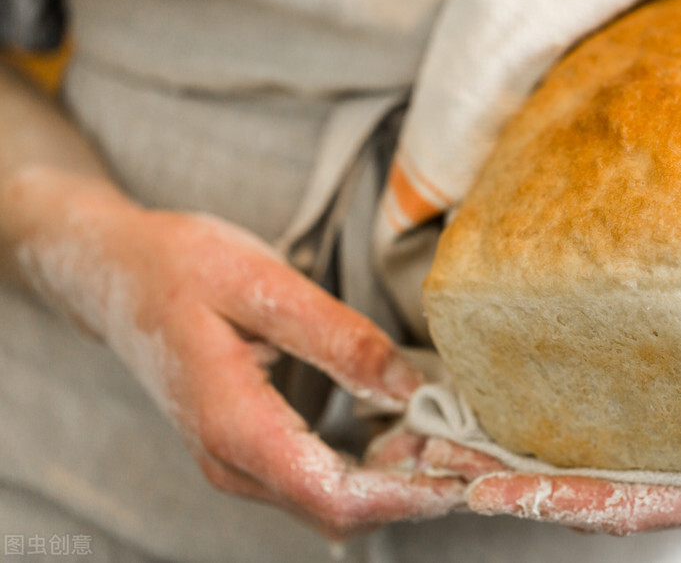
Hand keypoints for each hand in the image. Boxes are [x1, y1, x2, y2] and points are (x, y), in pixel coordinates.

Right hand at [8, 169, 464, 537]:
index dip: (410, 496)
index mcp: (234, 424)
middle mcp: (232, 462)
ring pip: (331, 499)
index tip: (467, 474)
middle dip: (415, 487)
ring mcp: (236, 461)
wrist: (112, 271)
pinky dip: (369, 464)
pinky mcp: (246, 448)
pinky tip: (401, 424)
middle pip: (340, 509)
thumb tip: (409, 385)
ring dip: (396, 477)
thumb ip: (338, 337)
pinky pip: (316, 478)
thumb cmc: (177, 266)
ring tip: (444, 425)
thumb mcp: (262, 282)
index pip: (335, 497)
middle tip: (473, 444)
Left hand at [426, 357, 680, 534]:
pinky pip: (626, 428)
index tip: (487, 488)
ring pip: (600, 458)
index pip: (643, 499)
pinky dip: (566, 419)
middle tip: (427, 452)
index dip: (563, 497)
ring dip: (521, 448)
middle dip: (511, 475)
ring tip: (444, 429)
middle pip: (597, 484)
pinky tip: (523, 396)